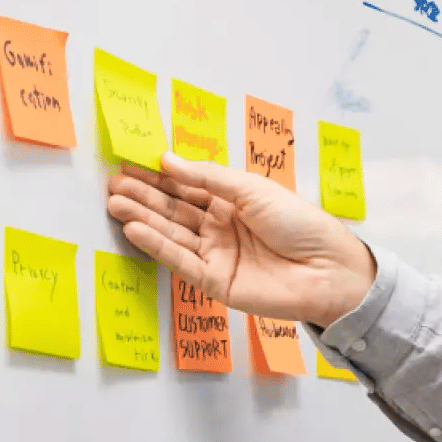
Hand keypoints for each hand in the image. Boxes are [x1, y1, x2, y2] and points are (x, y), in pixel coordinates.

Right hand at [105, 153, 376, 325]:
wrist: (328, 269)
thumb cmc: (299, 222)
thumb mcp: (253, 189)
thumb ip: (209, 177)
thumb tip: (168, 160)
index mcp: (234, 202)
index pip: (189, 187)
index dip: (160, 176)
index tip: (129, 163)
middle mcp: (221, 227)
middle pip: (175, 209)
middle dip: (144, 196)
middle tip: (113, 184)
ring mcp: (217, 255)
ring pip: (172, 233)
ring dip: (143, 217)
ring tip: (114, 202)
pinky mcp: (215, 282)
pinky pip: (180, 261)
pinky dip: (157, 245)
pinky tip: (134, 229)